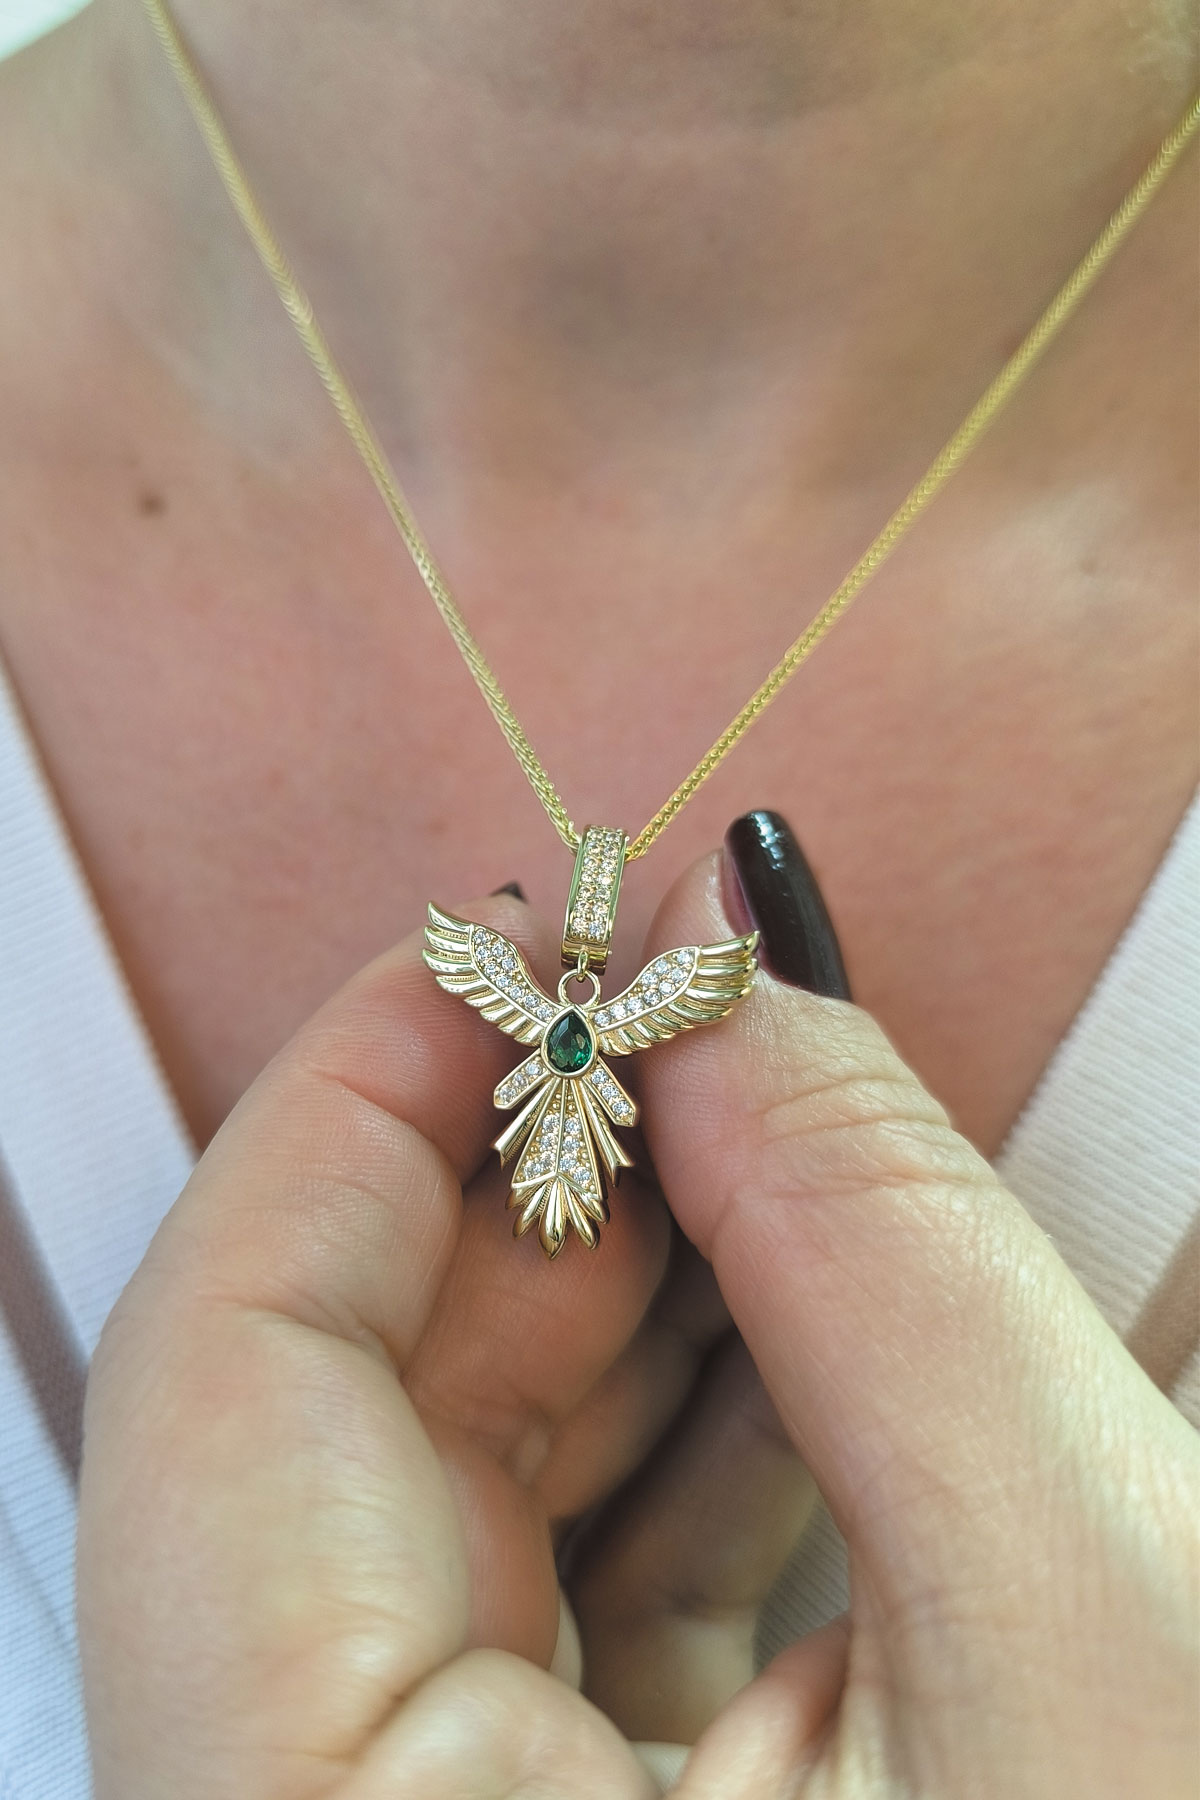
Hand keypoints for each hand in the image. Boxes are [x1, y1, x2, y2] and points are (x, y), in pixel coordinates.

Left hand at [77, 887, 808, 1796]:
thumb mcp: (1068, 1612)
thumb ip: (879, 1263)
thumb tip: (737, 966)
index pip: (228, 1369)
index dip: (357, 1097)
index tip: (517, 936)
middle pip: (330, 1415)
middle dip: (530, 1182)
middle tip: (692, 1022)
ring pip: (442, 1489)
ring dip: (623, 1297)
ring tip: (786, 1166)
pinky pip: (540, 1589)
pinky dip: (670, 1443)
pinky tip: (807, 1356)